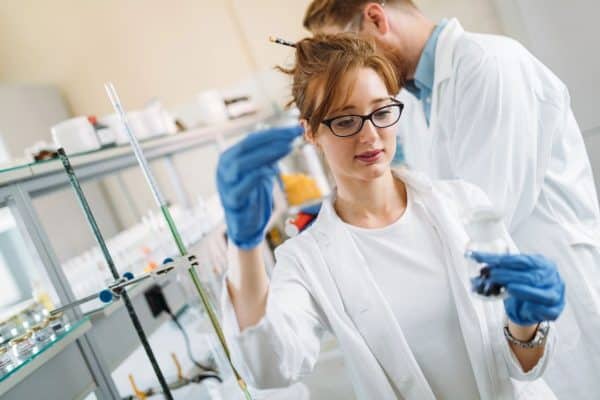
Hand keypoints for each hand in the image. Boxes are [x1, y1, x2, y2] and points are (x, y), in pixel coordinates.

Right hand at [217, 125, 302, 248]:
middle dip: (272, 139)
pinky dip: (256, 177)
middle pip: (246, 146)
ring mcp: (225, 184)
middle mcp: (224, 167)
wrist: (245, 224)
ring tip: (287, 149)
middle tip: (294, 136)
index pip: (252, 139)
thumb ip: (270, 156)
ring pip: (241, 164)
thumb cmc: (253, 194)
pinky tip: (271, 172)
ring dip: (266, 154)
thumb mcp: (262, 170)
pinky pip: (241, 187)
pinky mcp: (232, 201)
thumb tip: (290, 135)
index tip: (295, 130)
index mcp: (230, 157)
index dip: (274, 133)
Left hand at [470, 252, 565, 325]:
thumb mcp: (513, 272)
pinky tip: (525, 306)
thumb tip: (474, 257)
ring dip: (525, 291)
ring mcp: (555, 294)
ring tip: (509, 288)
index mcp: (541, 263)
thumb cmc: (523, 285)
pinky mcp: (555, 311)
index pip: (520, 260)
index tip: (479, 257)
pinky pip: (546, 310)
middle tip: (492, 274)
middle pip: (531, 276)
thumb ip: (499, 266)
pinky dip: (535, 308)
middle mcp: (551, 277)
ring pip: (543, 294)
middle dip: (510, 275)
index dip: (499, 259)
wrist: (534, 306)